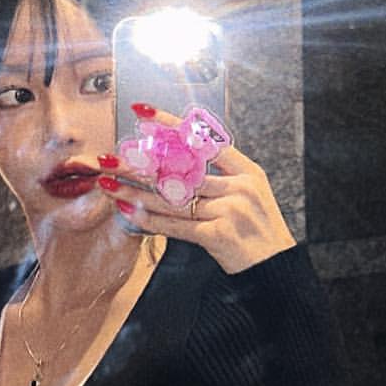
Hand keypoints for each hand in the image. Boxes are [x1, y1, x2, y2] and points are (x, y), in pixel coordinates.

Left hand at [98, 104, 296, 275]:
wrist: (277, 273)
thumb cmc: (259, 236)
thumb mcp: (250, 198)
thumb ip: (220, 181)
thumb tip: (176, 169)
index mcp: (248, 172)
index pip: (205, 140)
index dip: (172, 124)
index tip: (143, 113)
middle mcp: (239, 187)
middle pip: (182, 169)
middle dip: (141, 164)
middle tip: (110, 157)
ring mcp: (230, 210)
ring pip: (173, 197)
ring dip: (135, 191)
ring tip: (107, 183)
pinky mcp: (218, 235)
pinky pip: (175, 225)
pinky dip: (149, 219)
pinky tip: (127, 212)